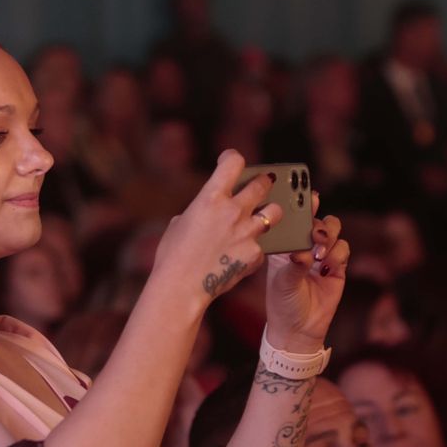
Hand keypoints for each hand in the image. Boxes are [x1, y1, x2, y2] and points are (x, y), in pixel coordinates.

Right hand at [152, 151, 277, 311]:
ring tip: (264, 217)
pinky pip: (262, 245)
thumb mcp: (179, 223)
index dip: (233, 158)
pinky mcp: (255, 254)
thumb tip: (208, 212)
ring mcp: (247, 232)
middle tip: (262, 184)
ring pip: (275, 212)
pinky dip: (254, 248)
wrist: (180, 288)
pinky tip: (243, 255)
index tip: (231, 161)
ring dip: (269, 212)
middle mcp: (233, 210)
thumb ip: (200, 211)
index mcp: (211, 197)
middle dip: (263, 182)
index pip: (234, 162)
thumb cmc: (172, 255)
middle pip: (262, 184)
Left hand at [264, 192, 348, 353]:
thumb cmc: (282, 303)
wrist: (298, 329)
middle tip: (315, 234)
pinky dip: (337, 255)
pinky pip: (343, 250)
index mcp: (285, 243)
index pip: (295, 218)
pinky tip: (327, 268)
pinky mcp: (337, 267)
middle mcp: (304, 245)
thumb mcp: (282, 282)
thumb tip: (303, 252)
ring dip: (329, 238)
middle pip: (318, 219)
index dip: (302, 205)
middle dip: (319, 223)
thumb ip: (294, 264)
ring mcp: (322, 254)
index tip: (309, 198)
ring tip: (319, 255)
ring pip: (334, 231)